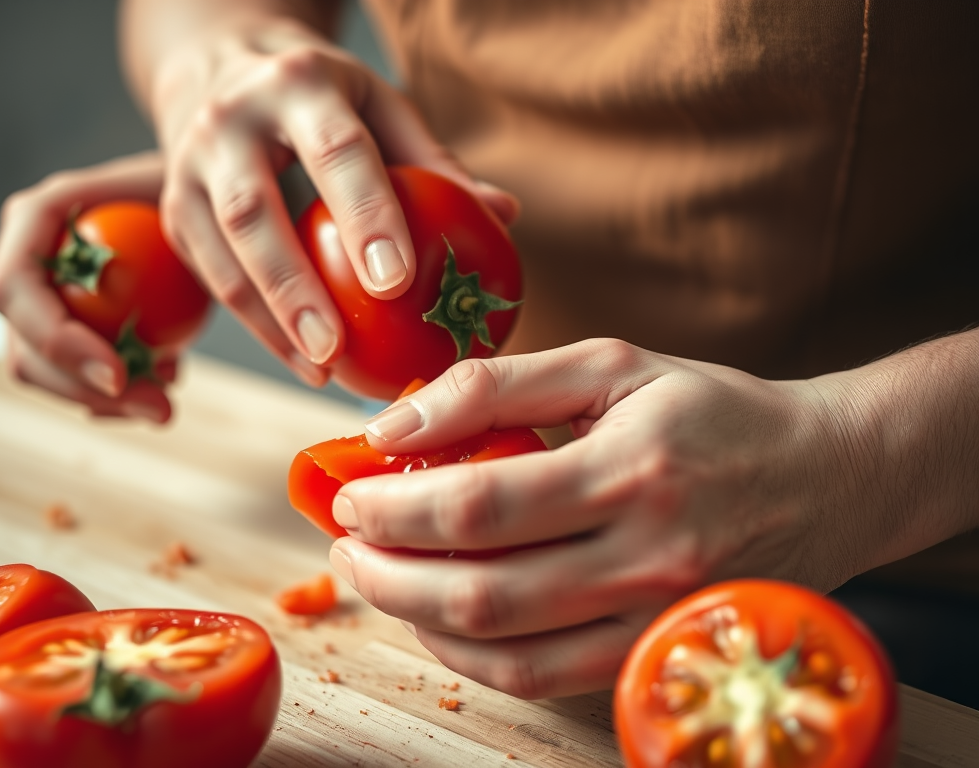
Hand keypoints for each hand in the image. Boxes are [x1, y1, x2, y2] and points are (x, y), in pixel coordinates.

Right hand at [0, 152, 175, 422]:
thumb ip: (180, 239)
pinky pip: (80, 380)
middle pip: (26, 349)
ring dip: (110, 402)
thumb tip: (193, 303)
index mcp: (38, 218)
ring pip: (51, 376)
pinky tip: (168, 378)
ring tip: (169, 395)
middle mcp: (29, 260)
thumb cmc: (197, 184)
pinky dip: (122, 395)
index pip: (15, 290)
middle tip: (163, 410)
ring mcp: (45, 300)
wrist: (196, 191)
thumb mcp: (193, 198)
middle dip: (89, 393)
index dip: (57, 341)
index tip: (119, 376)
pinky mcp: (72, 329)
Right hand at [146, 12, 518, 386]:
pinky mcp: (175, 211)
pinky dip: (257, 327)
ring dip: (269, 323)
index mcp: (299, 83)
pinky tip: (302, 360)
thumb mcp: (381, 108)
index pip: (336, 151)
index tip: (395, 281)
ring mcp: (189, 167)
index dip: (364, 215)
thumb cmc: (324, 101)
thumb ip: (435, 162)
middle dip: (294, 286)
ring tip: (321, 369)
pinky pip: (211, 279)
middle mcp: (231, 121)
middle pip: (255, 211)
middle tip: (339, 347)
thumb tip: (504, 214)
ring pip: (221, 255)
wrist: (222, 72)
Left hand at [324, 338, 889, 697]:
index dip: (393, 509)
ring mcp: (657, 615)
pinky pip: (547, 679)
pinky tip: (443, 617)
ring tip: (379, 581)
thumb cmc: (712, 410)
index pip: (479, 504)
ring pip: (507, 654)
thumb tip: (394, 426)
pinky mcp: (658, 650)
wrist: (827, 475)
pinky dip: (476, 656)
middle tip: (343, 547)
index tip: (348, 495)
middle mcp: (649, 552)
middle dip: (386, 576)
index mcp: (631, 465)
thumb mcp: (611, 365)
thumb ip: (497, 385)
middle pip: (482, 593)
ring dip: (419, 623)